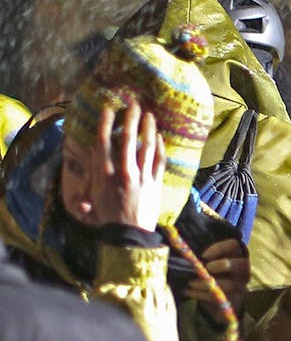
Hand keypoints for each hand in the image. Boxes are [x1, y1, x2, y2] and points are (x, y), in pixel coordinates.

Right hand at [90, 102, 164, 230]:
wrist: (130, 236)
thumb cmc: (108, 220)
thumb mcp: (92, 203)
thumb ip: (87, 192)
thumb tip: (82, 194)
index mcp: (103, 174)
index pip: (102, 142)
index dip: (105, 123)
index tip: (108, 109)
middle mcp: (122, 172)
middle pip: (126, 139)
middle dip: (130, 119)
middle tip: (133, 104)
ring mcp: (140, 176)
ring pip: (145, 146)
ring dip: (147, 128)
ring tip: (149, 115)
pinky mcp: (154, 183)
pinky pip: (158, 160)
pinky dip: (159, 147)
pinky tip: (159, 137)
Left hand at [187, 238, 249, 320]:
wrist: (215, 299)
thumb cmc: (210, 276)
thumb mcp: (207, 265)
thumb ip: (202, 260)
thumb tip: (187, 257)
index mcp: (235, 257)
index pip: (234, 245)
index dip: (221, 248)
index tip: (204, 255)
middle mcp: (242, 271)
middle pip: (243, 264)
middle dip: (225, 264)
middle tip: (208, 268)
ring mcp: (241, 287)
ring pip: (230, 284)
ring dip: (207, 283)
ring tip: (191, 283)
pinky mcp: (234, 300)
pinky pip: (220, 297)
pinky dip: (202, 294)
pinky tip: (188, 291)